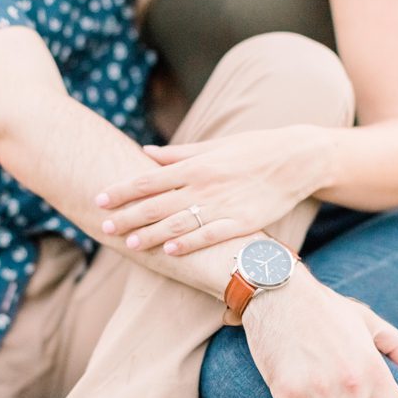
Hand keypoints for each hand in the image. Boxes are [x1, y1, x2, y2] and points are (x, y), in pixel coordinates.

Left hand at [96, 127, 325, 254]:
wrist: (298, 158)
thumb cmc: (253, 150)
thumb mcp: (214, 146)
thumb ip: (178, 154)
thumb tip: (145, 154)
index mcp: (195, 165)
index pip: (148, 180)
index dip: (121, 191)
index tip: (98, 199)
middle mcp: (204, 185)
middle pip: (156, 205)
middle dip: (127, 216)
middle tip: (103, 226)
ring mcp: (222, 204)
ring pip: (178, 223)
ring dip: (150, 234)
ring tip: (128, 243)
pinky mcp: (242, 221)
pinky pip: (209, 235)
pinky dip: (188, 243)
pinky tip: (168, 251)